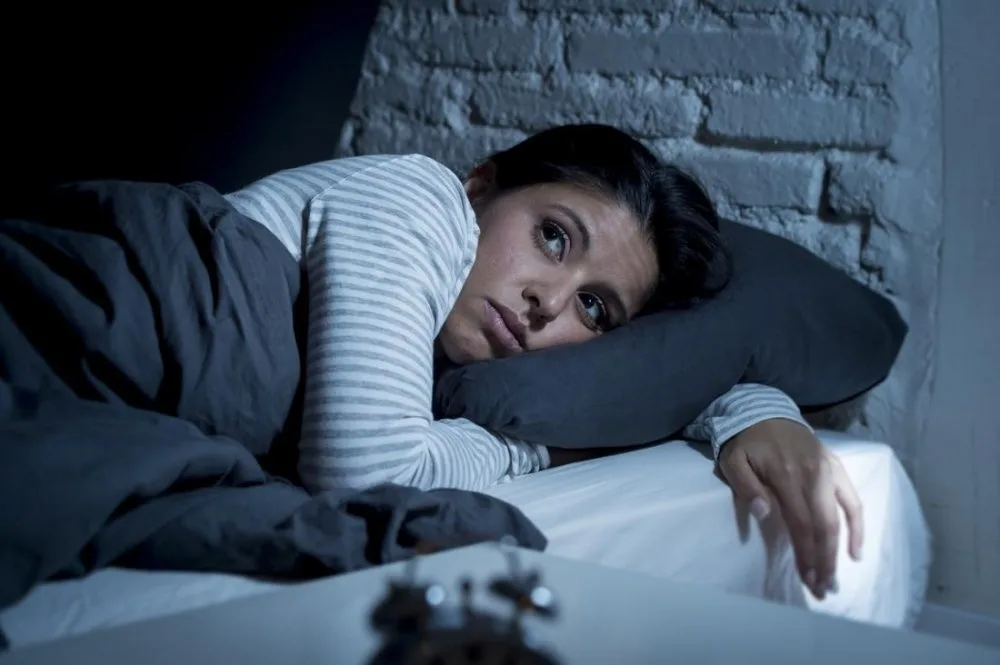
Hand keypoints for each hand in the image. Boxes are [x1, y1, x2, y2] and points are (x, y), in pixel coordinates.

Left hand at [718, 419, 863, 599]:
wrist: (766, 411)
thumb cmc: (747, 442)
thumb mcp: (734, 460)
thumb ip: (747, 487)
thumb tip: (763, 514)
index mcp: (787, 476)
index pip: (801, 524)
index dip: (806, 554)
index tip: (807, 579)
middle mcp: (814, 476)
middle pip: (824, 526)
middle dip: (824, 561)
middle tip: (823, 588)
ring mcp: (829, 472)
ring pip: (840, 518)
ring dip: (839, 551)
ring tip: (834, 577)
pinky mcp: (838, 468)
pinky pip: (854, 501)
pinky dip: (858, 527)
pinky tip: (856, 552)